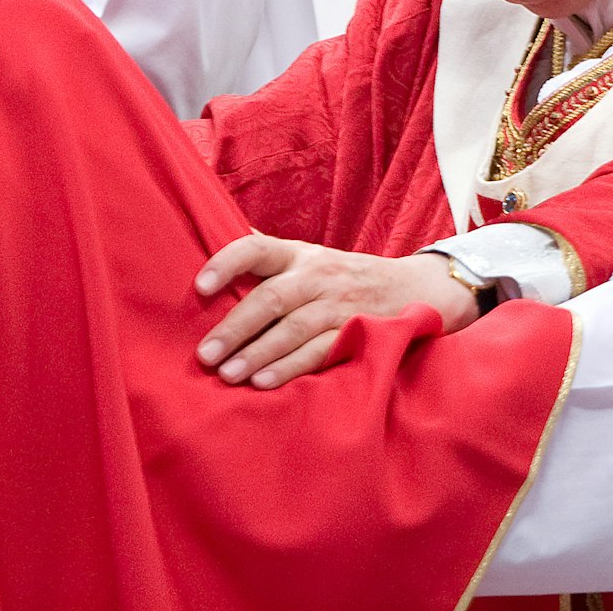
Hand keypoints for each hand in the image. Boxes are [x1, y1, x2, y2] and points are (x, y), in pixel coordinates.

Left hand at [194, 233, 478, 389]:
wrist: (413, 288)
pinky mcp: (357, 332)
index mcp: (298, 254)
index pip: (257, 248)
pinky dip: (292, 368)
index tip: (199, 286)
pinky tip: (265, 383)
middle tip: (205, 354)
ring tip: (228, 375)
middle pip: (272, 297)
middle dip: (236, 327)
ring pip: (294, 328)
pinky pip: (321, 351)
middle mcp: (317, 275)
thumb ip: (264, 251)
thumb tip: (211, 229)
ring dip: (259, 353)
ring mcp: (339, 304)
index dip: (227, 263)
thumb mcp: (307, 255)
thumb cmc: (342, 275)